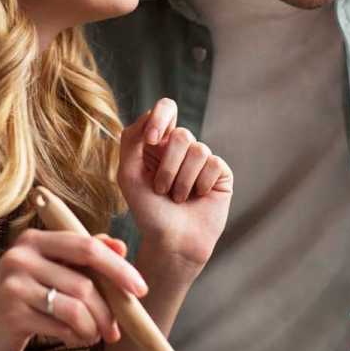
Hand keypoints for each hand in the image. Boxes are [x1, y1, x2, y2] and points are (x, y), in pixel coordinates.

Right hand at [0, 230, 146, 350]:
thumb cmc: (26, 300)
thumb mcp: (53, 272)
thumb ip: (84, 257)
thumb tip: (120, 246)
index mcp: (34, 239)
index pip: (86, 246)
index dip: (118, 268)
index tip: (140, 289)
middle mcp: (21, 255)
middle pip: (85, 281)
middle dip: (109, 309)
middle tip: (117, 329)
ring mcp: (13, 283)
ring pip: (76, 307)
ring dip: (93, 328)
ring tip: (92, 336)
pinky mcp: (12, 311)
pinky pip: (62, 326)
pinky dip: (76, 337)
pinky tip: (73, 338)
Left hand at [118, 97, 232, 276]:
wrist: (172, 241)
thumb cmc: (147, 210)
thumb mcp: (128, 174)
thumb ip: (132, 140)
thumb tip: (150, 114)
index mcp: (158, 143)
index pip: (166, 109)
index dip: (161, 118)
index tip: (152, 140)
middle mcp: (181, 148)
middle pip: (182, 134)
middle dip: (168, 166)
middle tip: (161, 189)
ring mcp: (202, 159)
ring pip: (198, 149)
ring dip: (182, 180)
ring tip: (177, 198)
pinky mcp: (220, 172)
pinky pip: (214, 164)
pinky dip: (201, 184)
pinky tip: (198, 197)